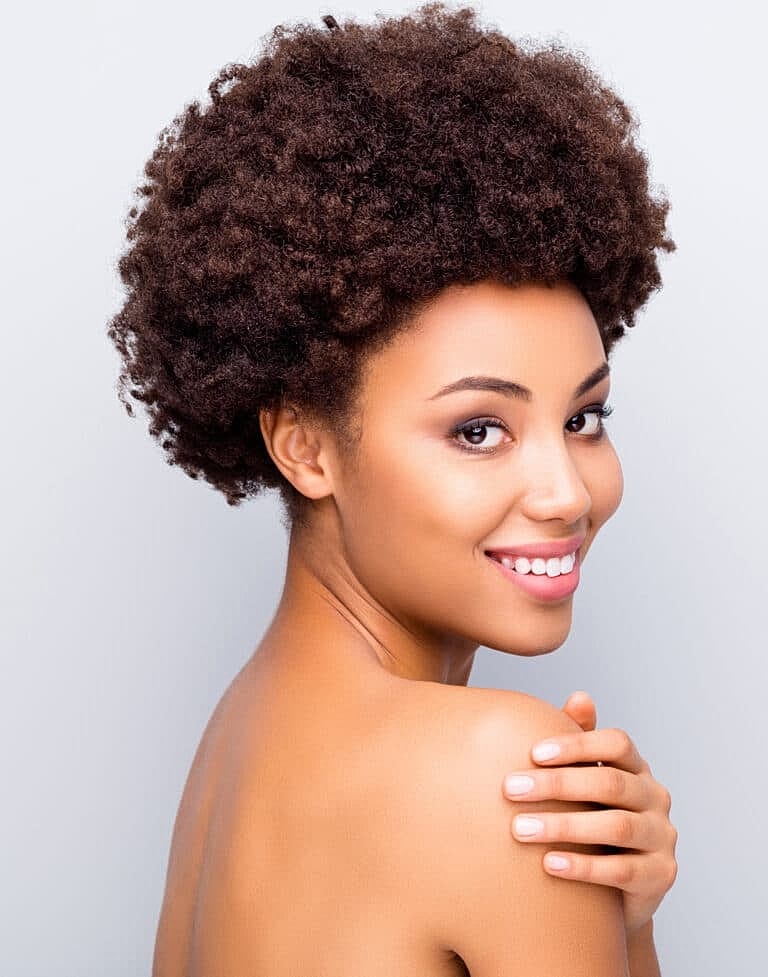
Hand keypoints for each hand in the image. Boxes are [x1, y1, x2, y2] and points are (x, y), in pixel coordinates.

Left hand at [502, 690, 677, 937]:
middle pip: (610, 783)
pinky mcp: (660, 876)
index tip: (533, 752)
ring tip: (520, 829)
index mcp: (637, 768)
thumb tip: (580, 697)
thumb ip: (581, 743)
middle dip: (557, 784)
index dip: (577, 745)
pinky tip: (548, 864)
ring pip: (616, 826)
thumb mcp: (586, 780)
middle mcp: (655, 798)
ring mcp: (662, 837)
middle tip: (511, 789)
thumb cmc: (593, 819)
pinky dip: (583, 866)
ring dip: (564, 826)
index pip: (617, 744)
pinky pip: (622, 870)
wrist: (617, 889)